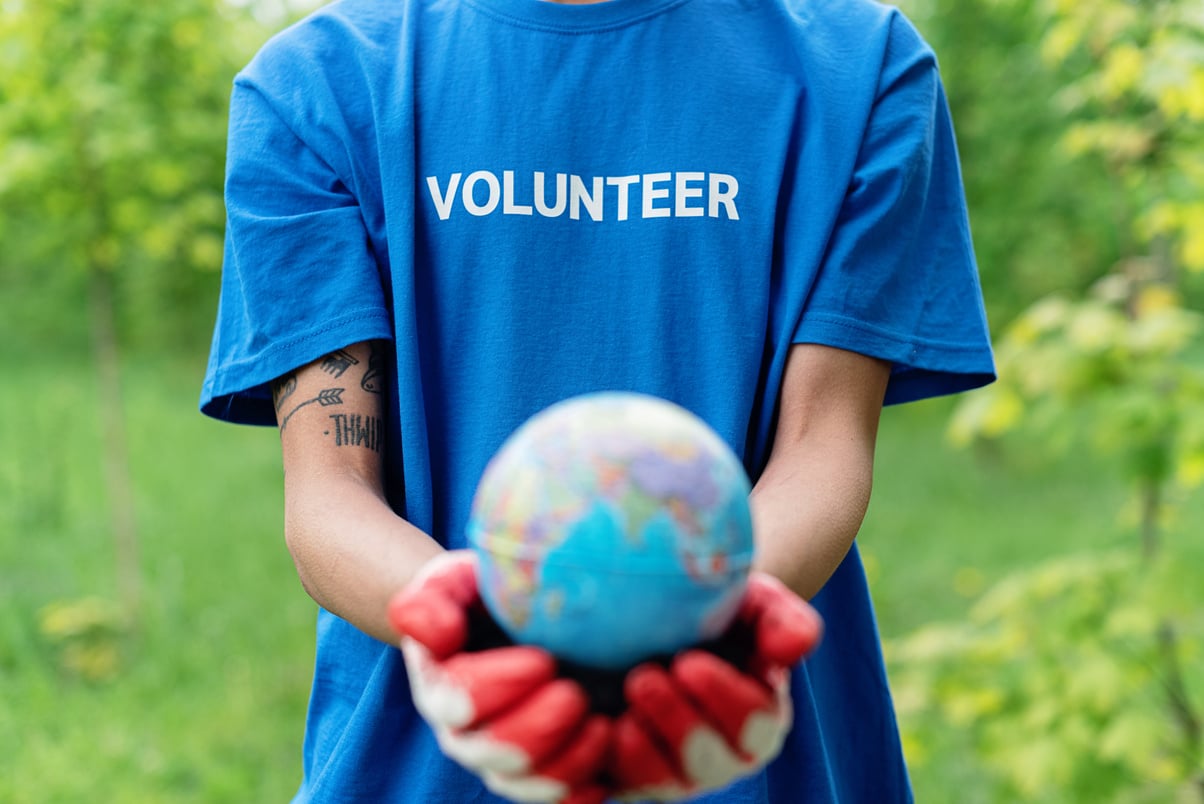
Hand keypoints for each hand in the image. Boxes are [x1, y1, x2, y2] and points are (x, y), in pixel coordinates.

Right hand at [388, 551, 611, 803]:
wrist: (514, 621)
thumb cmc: (485, 595)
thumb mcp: (454, 582)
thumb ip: (430, 602)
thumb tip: (439, 636)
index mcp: (442, 687)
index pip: (459, 699)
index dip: (499, 686)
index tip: (544, 660)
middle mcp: (466, 735)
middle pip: (494, 751)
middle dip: (537, 728)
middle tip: (575, 695)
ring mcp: (504, 762)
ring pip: (526, 783)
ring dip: (567, 762)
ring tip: (603, 726)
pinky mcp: (544, 774)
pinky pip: (559, 801)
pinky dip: (582, 792)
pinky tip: (607, 777)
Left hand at [606, 572, 822, 799]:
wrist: (664, 619)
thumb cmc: (719, 612)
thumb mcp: (755, 604)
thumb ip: (783, 621)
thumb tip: (792, 650)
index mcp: (760, 719)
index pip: (754, 723)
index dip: (722, 697)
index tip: (688, 662)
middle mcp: (723, 756)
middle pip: (709, 761)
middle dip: (677, 722)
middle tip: (644, 678)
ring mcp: (677, 772)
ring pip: (665, 783)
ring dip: (642, 749)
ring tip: (623, 705)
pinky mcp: (632, 777)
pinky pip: (622, 787)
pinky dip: (607, 763)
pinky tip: (598, 726)